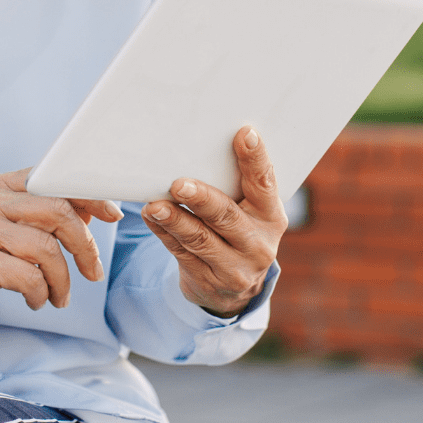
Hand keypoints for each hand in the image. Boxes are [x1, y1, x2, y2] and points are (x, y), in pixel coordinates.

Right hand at [0, 169, 123, 336]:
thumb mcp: (3, 228)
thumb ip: (41, 216)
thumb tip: (91, 208)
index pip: (53, 179)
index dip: (89, 196)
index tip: (112, 214)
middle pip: (58, 211)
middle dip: (85, 245)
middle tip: (92, 271)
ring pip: (48, 248)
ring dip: (63, 279)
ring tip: (58, 296)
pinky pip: (30, 276)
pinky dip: (41, 293)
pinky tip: (35, 300)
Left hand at [141, 126, 286, 317]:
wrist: (234, 288)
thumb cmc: (236, 229)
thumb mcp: (248, 211)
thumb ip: (236, 185)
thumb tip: (199, 143)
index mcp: (271, 216)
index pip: (264, 183)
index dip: (255, 159)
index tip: (245, 133)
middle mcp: (258, 244)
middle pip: (227, 216)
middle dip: (201, 198)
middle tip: (178, 184)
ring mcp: (234, 267)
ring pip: (200, 239)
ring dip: (174, 220)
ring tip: (154, 205)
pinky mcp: (208, 281)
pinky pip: (181, 253)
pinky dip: (163, 233)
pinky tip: (151, 218)